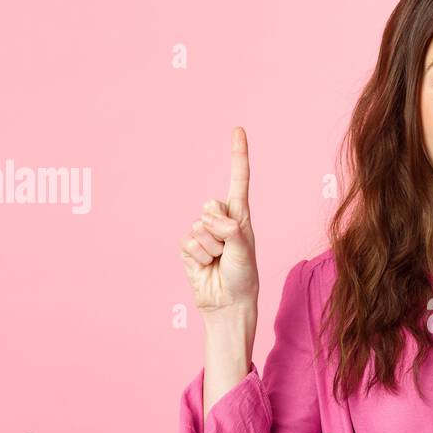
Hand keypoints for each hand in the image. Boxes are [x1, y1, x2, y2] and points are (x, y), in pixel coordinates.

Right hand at [180, 126, 259, 315]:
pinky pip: (188, 242)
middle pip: (210, 206)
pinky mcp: (188, 246)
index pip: (238, 180)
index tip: (238, 130)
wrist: (227, 302)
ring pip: (198, 227)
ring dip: (210, 248)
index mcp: (240, 215)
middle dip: (219, 230)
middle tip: (228, 251)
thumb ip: (230, 229)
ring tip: (219, 261)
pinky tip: (206, 266)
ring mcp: (203, 232)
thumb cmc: (242, 276)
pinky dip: (198, 256)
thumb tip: (211, 217)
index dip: (237, 155)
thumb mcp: (244, 250)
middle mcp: (221, 220)